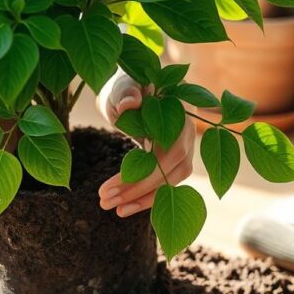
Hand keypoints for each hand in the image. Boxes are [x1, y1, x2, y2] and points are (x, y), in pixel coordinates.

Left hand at [95, 72, 195, 217]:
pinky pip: (167, 181)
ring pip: (173, 179)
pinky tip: (125, 206)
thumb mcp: (123, 84)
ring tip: (114, 209)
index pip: (166, 151)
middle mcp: (188, 130)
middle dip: (139, 190)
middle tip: (105, 202)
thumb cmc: (127, 85)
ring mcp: (186, 145)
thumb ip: (126, 91)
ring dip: (144, 198)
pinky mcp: (177, 158)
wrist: (135, 88)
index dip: (140, 173)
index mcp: (178, 109)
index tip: (107, 188)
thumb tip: (131, 102)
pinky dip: (147, 195)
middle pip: (172, 169)